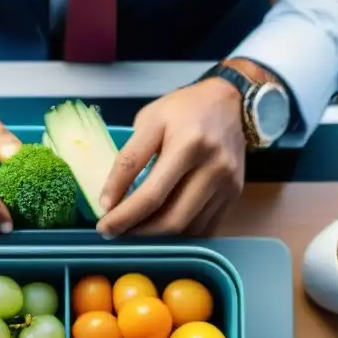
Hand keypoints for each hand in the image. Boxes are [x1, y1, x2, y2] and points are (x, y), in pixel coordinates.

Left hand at [97, 77, 245, 237]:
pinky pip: (203, 227)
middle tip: (116, 232)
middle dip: (139, 232)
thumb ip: (129, 160)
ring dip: (156, 236)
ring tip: (134, 230)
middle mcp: (213, 167)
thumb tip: (109, 201)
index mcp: (188, 144)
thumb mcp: (149, 121)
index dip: (124, 216)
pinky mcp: (234, 193)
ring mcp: (227, 183)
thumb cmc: (184, 109)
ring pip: (187, 228)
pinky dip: (178, 234)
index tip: (104, 226)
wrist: (231, 101)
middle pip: (172, 218)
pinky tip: (160, 227)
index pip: (151, 194)